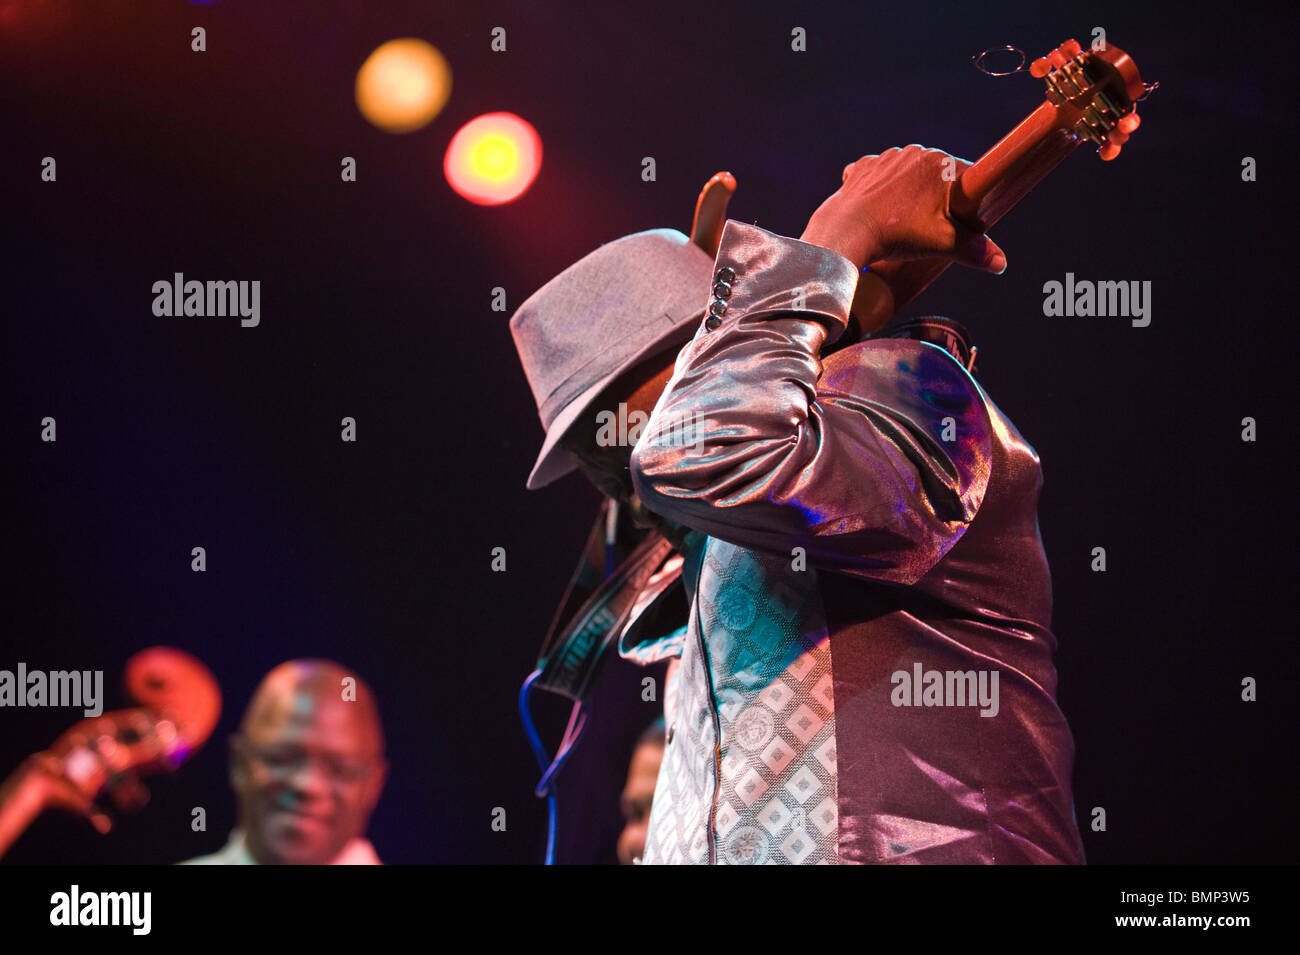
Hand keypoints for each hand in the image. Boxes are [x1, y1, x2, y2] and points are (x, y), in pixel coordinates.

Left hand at [800, 145, 1005, 273]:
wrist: (847, 231)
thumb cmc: (898, 234)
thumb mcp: (943, 244)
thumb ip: (974, 251)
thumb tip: (1001, 263)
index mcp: (941, 163)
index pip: (969, 179)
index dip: (969, 203)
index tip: (962, 222)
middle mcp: (915, 152)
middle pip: (937, 177)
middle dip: (938, 200)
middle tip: (930, 228)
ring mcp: (886, 158)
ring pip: (907, 177)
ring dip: (909, 195)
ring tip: (902, 222)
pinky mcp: (862, 168)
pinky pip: (878, 177)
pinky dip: (880, 193)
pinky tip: (878, 211)